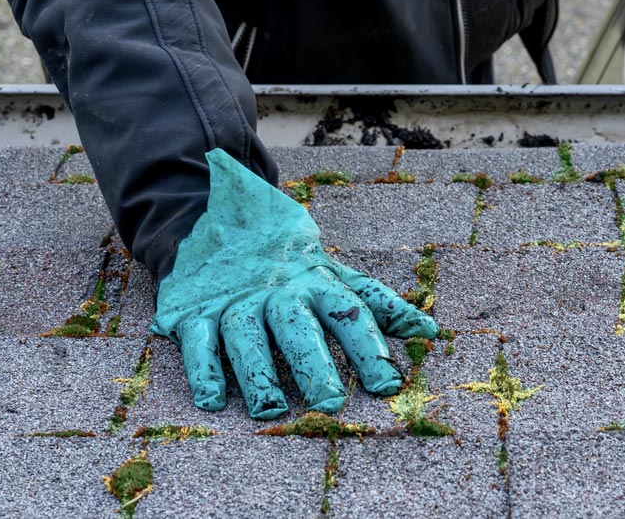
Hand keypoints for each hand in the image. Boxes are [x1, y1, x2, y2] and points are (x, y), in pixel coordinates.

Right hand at [151, 149, 439, 418]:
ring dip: (258, 373)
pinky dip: (203, 368)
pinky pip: (197, 340)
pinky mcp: (194, 310)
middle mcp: (277, 292)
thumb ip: (377, 304)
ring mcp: (234, 301)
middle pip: (297, 327)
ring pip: (246, 336)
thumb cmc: (288, 260)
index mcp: (316, 281)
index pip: (349, 313)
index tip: (388, 385)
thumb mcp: (332, 273)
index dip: (370, 348)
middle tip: (330, 402)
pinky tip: (213, 400)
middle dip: (314, 363)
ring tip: (272, 410)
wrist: (214, 215)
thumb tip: (431, 330)